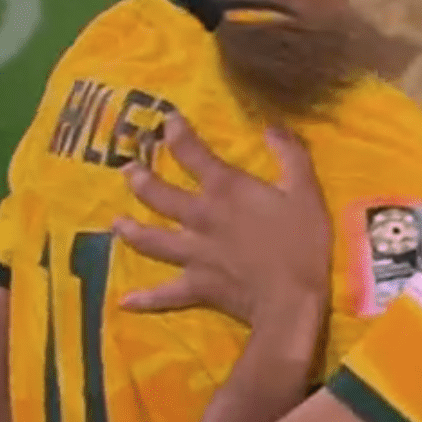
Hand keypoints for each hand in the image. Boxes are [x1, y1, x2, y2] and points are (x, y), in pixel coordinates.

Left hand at [113, 114, 331, 324]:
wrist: (289, 299)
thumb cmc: (302, 242)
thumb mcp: (306, 190)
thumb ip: (290, 155)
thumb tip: (271, 127)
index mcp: (226, 190)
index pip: (193, 154)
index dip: (177, 134)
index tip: (167, 120)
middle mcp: (200, 217)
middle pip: (159, 196)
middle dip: (141, 179)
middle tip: (127, 169)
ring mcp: (193, 254)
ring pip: (151, 240)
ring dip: (131, 231)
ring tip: (115, 223)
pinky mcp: (195, 285)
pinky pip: (163, 293)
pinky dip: (144, 298)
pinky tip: (124, 301)